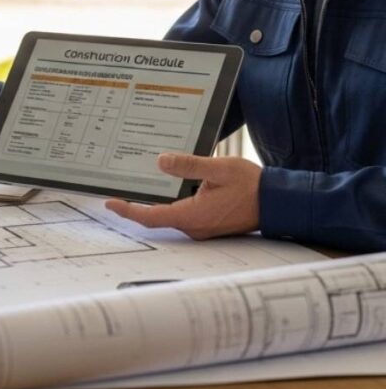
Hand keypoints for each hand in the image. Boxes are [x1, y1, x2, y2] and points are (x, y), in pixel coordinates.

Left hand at [105, 153, 260, 239]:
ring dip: (150, 205)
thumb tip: (161, 161)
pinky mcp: (207, 223)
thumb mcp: (219, 168)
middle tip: (115, 192)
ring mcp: (201, 227)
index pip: (151, 217)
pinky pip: (180, 215)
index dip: (129, 211)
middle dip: (134, 207)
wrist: (278, 202)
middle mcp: (194, 226)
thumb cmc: (252, 186)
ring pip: (168, 217)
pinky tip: (162, 190)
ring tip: (133, 188)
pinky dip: (167, 204)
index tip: (110, 203)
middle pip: (155, 219)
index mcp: (193, 215)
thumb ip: (189, 165)